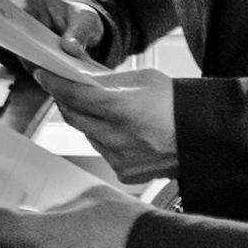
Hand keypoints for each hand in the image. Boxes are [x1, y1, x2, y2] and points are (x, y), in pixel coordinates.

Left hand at [33, 64, 181, 178]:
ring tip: (101, 110)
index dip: (54, 84)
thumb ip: (108, 81)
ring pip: (87, 135)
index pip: (73, 95)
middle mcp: (116, 137)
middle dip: (67, 101)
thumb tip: (82, 78)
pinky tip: (119, 131)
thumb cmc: (178, 105)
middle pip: (74, 116)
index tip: (44, 75)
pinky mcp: (123, 172)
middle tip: (66, 89)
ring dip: (87, 121)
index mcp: (121, 109)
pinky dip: (104, 139)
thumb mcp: (142, 80)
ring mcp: (119, 158)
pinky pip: (102, 151)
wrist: (204, 136)